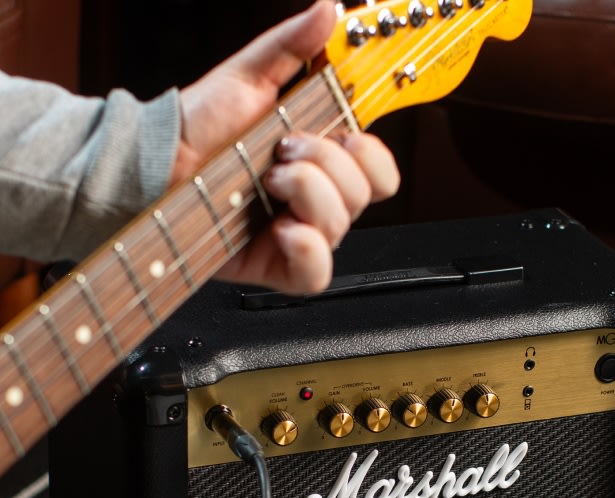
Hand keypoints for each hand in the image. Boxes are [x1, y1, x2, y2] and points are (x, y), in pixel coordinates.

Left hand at [172, 0, 399, 293]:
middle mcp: (315, 200)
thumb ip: (292, 45)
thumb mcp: (246, 77)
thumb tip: (329, 10)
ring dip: (306, 193)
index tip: (343, 131)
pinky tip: (281, 228)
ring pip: (341, 226)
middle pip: (362, 194)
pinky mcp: (278, 267)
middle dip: (324, 164)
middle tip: (281, 152)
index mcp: (320, 160)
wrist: (154, 167)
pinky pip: (317, 274)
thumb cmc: (197, 128)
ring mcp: (299, 235)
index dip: (371, 153)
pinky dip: (307, 248)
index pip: (378, 170)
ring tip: (265, 182)